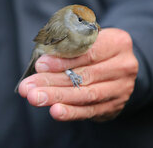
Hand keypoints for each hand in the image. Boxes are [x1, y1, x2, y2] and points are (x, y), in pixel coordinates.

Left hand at [18, 28, 137, 121]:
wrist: (120, 66)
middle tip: (28, 87)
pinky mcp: (115, 105)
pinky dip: (71, 112)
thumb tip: (42, 64)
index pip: (88, 52)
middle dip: (53, 82)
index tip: (40, 65)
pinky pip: (90, 110)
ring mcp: (121, 88)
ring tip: (35, 98)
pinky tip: (55, 111)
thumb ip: (68, 48)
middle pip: (84, 75)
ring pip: (86, 94)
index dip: (63, 60)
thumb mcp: (87, 39)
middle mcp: (124, 65)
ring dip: (57, 97)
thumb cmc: (96, 48)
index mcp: (117, 42)